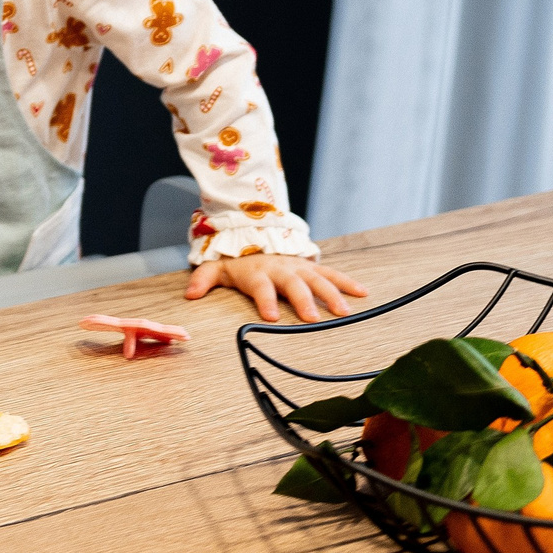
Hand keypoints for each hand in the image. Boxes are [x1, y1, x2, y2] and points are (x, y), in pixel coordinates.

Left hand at [184, 252, 369, 321]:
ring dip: (331, 295)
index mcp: (256, 273)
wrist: (253, 234)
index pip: (260, 287)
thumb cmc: (236, 260)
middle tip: (313, 318)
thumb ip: (203, 280)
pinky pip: (332, 274)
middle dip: (303, 300)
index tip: (270, 317)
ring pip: (317, 280)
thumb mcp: (216, 267)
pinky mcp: (311, 267)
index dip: (264, 300)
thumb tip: (189, 294)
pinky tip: (363, 293)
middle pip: (293, 285)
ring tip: (344, 312)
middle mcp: (280, 269)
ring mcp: (298, 267)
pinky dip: (348, 282)